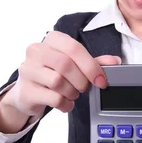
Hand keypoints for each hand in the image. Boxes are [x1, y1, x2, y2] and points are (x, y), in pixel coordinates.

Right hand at [0, 31, 119, 128]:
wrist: (28, 93)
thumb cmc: (53, 73)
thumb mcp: (74, 65)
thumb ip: (94, 62)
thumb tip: (115, 61)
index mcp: (52, 39)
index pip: (74, 48)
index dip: (91, 65)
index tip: (101, 80)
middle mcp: (36, 51)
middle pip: (65, 64)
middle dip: (81, 80)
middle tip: (85, 88)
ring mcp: (28, 70)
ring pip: (57, 81)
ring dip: (72, 92)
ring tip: (72, 93)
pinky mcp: (26, 90)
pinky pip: (53, 98)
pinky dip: (65, 104)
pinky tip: (65, 103)